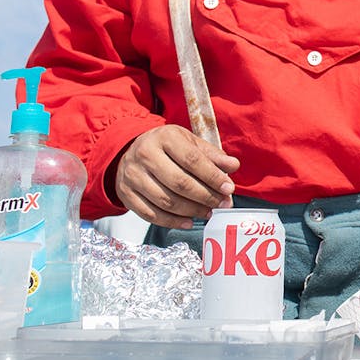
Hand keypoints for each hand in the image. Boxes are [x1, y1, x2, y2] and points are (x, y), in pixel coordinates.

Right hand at [114, 125, 240, 228]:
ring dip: (191, 211)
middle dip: (205, 196)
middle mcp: (145, 155)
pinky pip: (150, 214)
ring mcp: (132, 176)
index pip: (192, 160)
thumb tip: (233, 166)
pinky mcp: (125, 194)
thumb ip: (211, 155)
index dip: (213, 176)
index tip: (229, 189)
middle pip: (179, 182)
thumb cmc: (166, 147)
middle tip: (222, 204)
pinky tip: (189, 221)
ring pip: (166, 201)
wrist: (130, 151)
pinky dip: (172, 222)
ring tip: (208, 212)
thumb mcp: (189, 142)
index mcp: (164, 137)